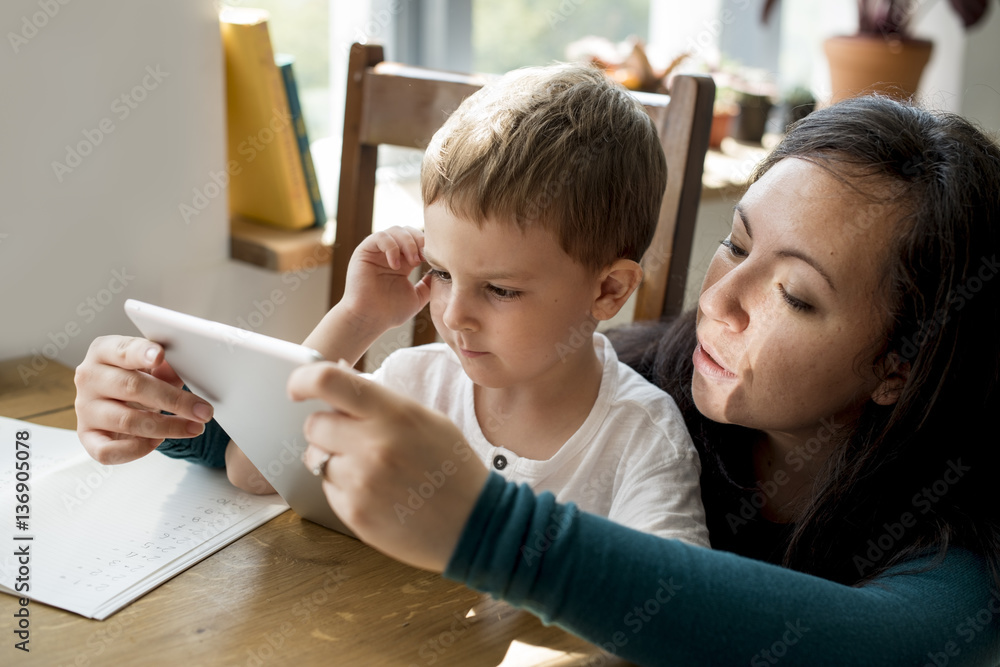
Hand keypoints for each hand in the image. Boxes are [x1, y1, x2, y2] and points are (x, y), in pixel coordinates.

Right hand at [75, 335, 214, 464]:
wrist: (119, 401)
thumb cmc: (138, 378)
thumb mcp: (154, 367)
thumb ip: (166, 366)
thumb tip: (180, 369)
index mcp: (104, 351)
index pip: (122, 350)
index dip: (141, 352)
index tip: (160, 355)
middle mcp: (89, 378)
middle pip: (132, 387)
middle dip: (174, 400)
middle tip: (204, 411)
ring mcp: (85, 409)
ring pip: (126, 420)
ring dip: (167, 427)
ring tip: (193, 428)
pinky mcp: (87, 436)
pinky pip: (107, 451)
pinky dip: (136, 449)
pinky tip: (158, 441)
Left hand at [290, 361, 489, 572]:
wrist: (476, 524)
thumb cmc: (453, 469)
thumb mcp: (426, 420)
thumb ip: (380, 400)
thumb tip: (338, 375)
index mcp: (394, 413)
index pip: (328, 381)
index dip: (303, 379)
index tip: (297, 387)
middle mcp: (374, 445)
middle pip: (315, 424)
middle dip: (326, 429)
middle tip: (351, 439)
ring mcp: (362, 481)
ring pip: (317, 458)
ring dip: (335, 461)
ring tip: (372, 471)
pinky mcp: (354, 513)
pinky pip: (327, 489)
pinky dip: (344, 489)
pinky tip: (376, 493)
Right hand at [340, 226, 431, 331]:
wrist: (370, 319)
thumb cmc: (390, 312)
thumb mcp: (418, 297)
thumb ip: (428, 285)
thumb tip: (440, 273)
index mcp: (403, 262)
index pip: (417, 240)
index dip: (427, 245)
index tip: (435, 260)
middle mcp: (390, 254)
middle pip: (408, 231)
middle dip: (419, 241)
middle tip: (423, 259)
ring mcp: (376, 251)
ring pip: (395, 230)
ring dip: (408, 243)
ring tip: (413, 262)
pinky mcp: (364, 251)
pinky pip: (380, 237)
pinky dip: (392, 247)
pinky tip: (396, 265)